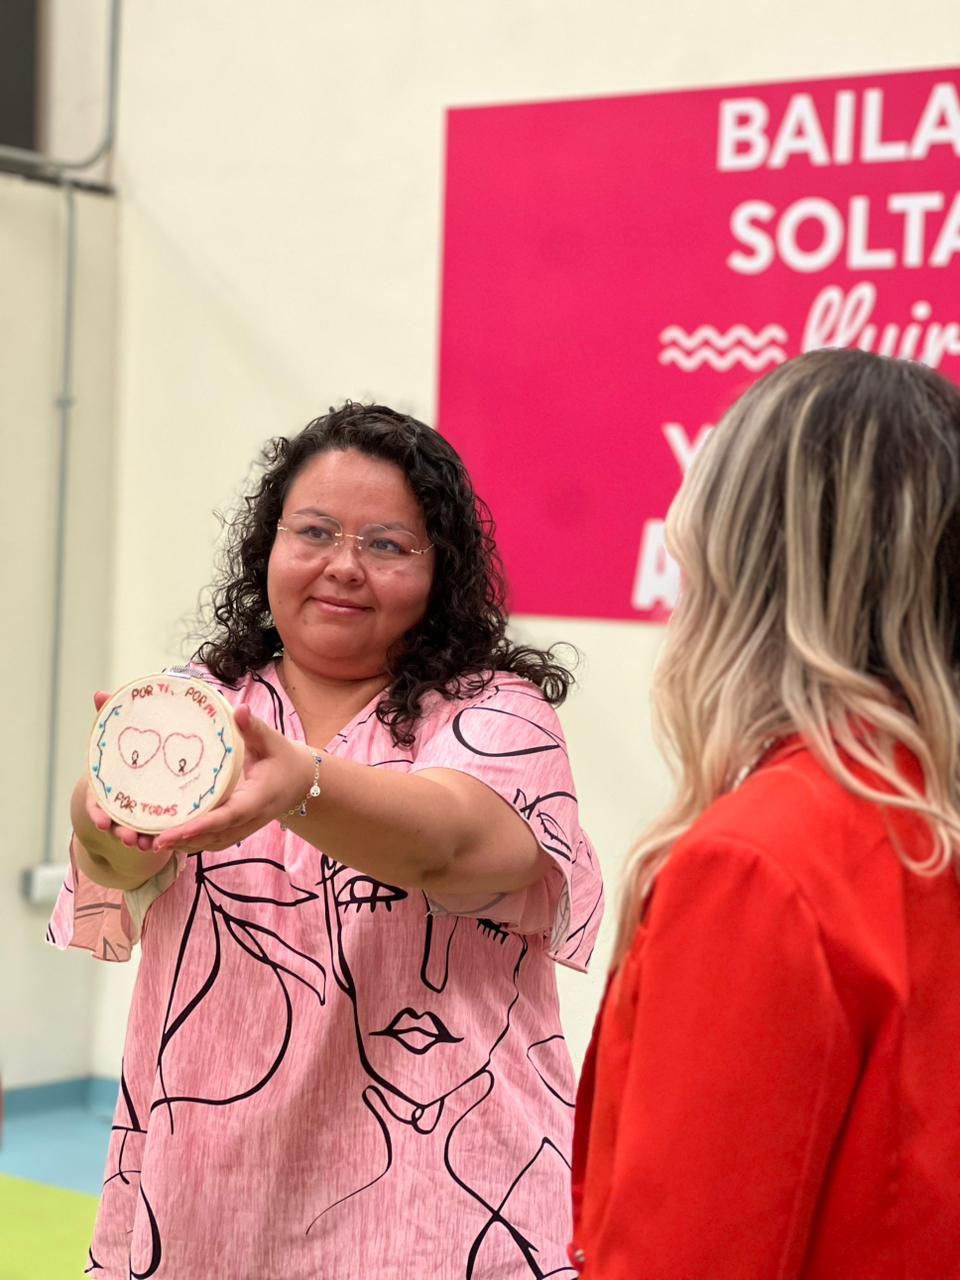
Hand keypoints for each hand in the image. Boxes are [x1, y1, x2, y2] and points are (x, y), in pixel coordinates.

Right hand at [85, 691, 159, 852]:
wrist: (146, 761)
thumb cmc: (127, 749)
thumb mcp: (120, 732)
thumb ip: (109, 716)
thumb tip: (99, 694)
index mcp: (108, 786)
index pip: (98, 802)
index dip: (98, 813)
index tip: (102, 821)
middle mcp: (120, 802)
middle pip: (116, 821)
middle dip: (121, 831)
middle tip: (130, 838)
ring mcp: (136, 812)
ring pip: (135, 830)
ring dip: (140, 839)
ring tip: (147, 845)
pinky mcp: (156, 816)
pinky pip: (155, 831)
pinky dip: (157, 838)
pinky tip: (164, 843)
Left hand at [155, 706, 314, 854]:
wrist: (298, 783)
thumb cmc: (282, 760)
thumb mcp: (272, 741)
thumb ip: (254, 728)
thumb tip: (240, 710)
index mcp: (255, 800)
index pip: (225, 817)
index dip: (198, 827)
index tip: (170, 834)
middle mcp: (245, 821)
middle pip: (207, 838)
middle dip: (175, 841)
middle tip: (140, 838)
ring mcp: (237, 830)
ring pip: (202, 844)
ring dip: (173, 845)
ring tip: (138, 839)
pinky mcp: (230, 831)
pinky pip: (203, 842)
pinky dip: (181, 842)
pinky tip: (155, 835)